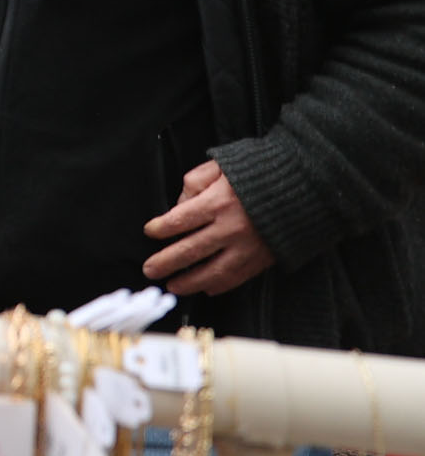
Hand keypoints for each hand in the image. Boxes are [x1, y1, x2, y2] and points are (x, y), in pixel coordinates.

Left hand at [144, 159, 274, 295]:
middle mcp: (230, 228)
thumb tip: (179, 205)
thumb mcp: (221, 166)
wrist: (305, 186)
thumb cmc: (258, 172)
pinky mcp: (263, 259)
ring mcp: (248, 247)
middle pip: (190, 250)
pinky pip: (237, 277)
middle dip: (166, 262)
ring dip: (189, 282)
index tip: (150, 232)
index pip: (179, 221)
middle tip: (149, 270)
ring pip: (213, 271)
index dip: (160, 228)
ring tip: (172, 286)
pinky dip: (220, 285)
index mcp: (217, 202)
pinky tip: (206, 288)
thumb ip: (195, 182)